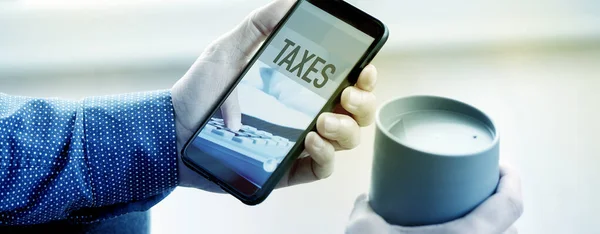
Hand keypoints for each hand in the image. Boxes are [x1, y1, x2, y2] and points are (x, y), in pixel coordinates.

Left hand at [171, 0, 377, 191]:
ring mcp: (298, 144)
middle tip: (346, 95)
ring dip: (345, 129)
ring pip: (346, 141)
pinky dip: (326, 156)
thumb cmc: (200, 91)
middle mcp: (306, 114)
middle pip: (357, 113)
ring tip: (321, 120)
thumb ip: (259, 25)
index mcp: (300, 87)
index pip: (347, 82)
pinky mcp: (287, 170)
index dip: (365, 77)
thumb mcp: (229, 50)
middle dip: (363, 104)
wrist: (172, 132)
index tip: (363, 69)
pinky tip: (311, 140)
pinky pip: (323, 169)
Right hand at [345, 165, 523, 233]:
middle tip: (482, 192)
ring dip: (494, 232)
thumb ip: (366, 210)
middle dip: (501, 208)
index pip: (509, 204)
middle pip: (511, 228)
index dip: (511, 180)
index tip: (501, 167)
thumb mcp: (364, 230)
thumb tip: (367, 200)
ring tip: (472, 220)